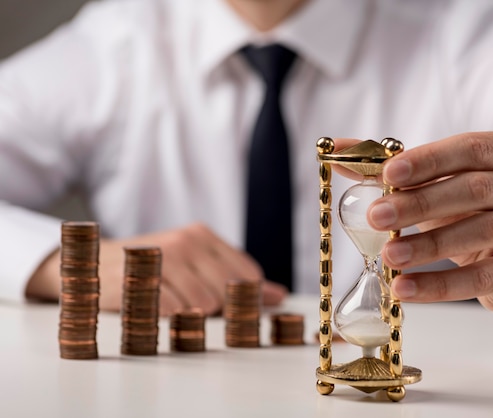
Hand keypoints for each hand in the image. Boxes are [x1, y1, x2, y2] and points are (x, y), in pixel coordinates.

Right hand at [27, 223, 287, 315]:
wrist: (93, 264)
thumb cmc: (153, 267)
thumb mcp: (195, 264)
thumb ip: (237, 278)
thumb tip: (278, 294)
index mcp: (203, 236)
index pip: (246, 274)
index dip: (244, 299)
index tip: (232, 309)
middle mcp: (185, 242)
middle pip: (227, 292)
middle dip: (219, 309)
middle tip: (197, 309)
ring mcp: (161, 259)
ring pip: (202, 302)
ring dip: (193, 315)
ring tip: (177, 308)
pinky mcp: (137, 280)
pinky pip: (171, 309)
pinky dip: (170, 317)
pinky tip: (160, 311)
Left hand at [365, 132, 492, 324]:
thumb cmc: (469, 206)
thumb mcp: (439, 180)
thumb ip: (391, 165)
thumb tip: (337, 152)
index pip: (472, 147)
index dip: (429, 160)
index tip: (388, 174)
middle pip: (476, 189)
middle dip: (421, 203)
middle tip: (377, 216)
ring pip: (482, 232)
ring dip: (429, 245)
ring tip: (388, 255)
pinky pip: (481, 279)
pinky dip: (439, 285)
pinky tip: (405, 288)